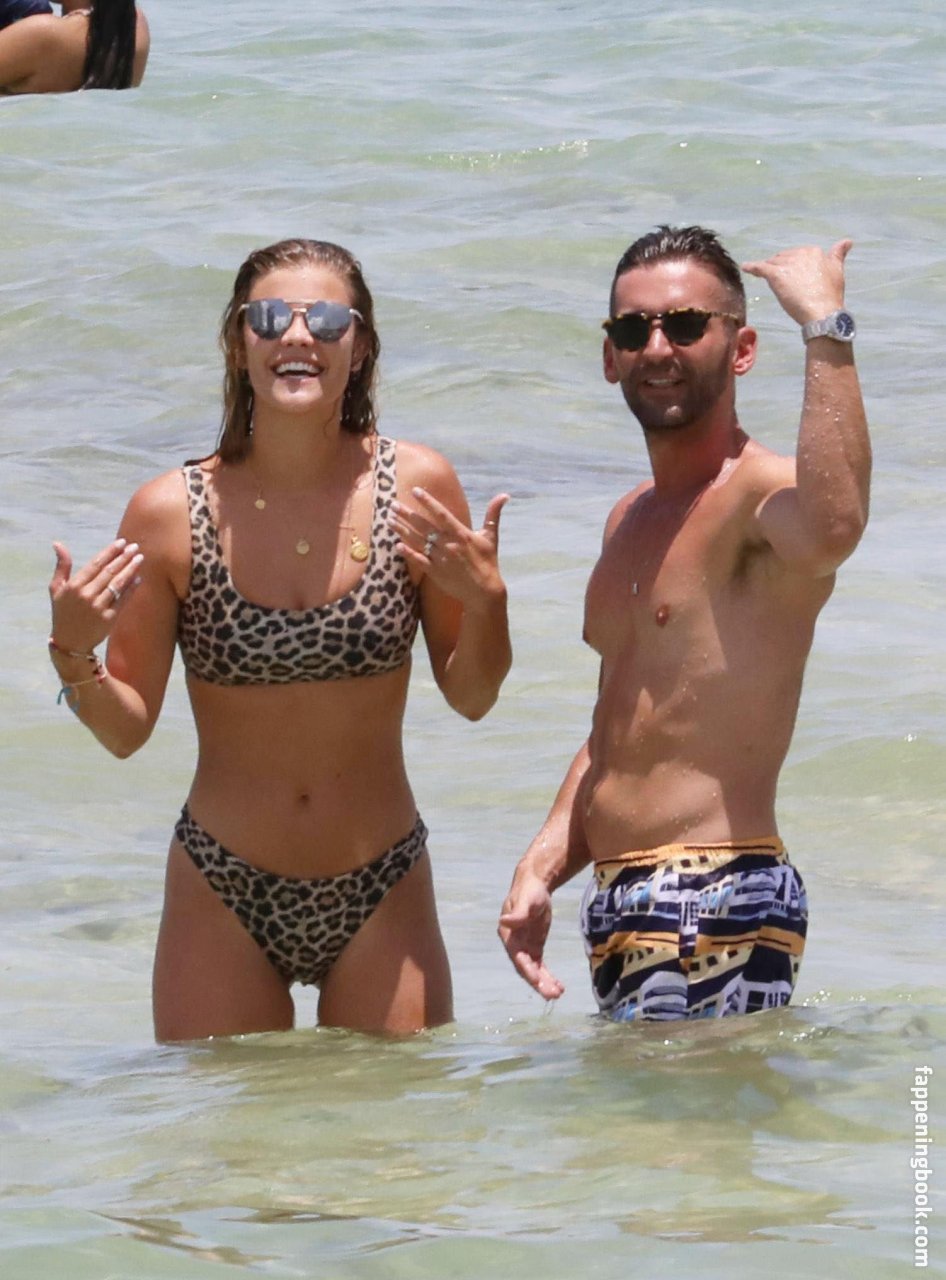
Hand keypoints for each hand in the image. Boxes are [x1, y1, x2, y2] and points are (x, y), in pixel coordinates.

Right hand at [49, 538, 143, 650]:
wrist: (70, 643)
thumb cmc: (62, 612)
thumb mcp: (56, 589)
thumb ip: (62, 566)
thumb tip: (58, 543)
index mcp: (74, 586)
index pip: (96, 564)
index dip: (110, 552)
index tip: (122, 542)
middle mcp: (87, 595)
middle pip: (109, 572)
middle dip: (124, 558)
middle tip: (136, 547)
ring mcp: (99, 607)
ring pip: (118, 584)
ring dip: (130, 569)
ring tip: (140, 558)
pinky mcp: (109, 618)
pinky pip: (123, 600)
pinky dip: (132, 588)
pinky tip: (139, 578)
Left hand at [393, 488, 508, 610]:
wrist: (484, 592)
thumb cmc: (488, 563)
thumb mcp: (491, 537)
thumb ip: (493, 515)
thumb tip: (504, 495)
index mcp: (461, 534)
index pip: (441, 513)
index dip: (428, 501)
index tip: (415, 491)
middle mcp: (448, 544)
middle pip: (424, 526)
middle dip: (407, 514)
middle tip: (392, 504)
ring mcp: (440, 559)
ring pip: (417, 541)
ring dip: (402, 530)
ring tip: (389, 520)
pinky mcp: (435, 573)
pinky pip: (418, 560)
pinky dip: (407, 553)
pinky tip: (396, 545)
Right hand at [498, 871, 564, 1000]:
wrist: (535, 884)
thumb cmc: (528, 891)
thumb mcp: (525, 900)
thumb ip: (518, 913)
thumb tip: (504, 921)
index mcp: (508, 935)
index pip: (517, 957)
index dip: (527, 970)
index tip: (538, 982)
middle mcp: (514, 945)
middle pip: (525, 968)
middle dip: (538, 983)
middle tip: (552, 995)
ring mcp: (524, 948)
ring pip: (534, 971)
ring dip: (544, 984)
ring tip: (558, 994)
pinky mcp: (534, 947)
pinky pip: (540, 966)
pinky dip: (548, 977)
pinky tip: (559, 987)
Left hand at [742, 239, 851, 327]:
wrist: (823, 312)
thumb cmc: (830, 295)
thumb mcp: (837, 270)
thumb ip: (838, 254)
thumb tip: (847, 241)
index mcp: (813, 252)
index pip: (797, 255)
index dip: (794, 266)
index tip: (795, 277)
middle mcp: (800, 254)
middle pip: (783, 258)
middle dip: (781, 268)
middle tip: (783, 283)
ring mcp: (787, 264)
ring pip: (772, 263)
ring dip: (769, 269)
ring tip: (767, 278)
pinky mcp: (776, 275)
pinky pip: (760, 267)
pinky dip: (752, 267)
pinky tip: (745, 267)